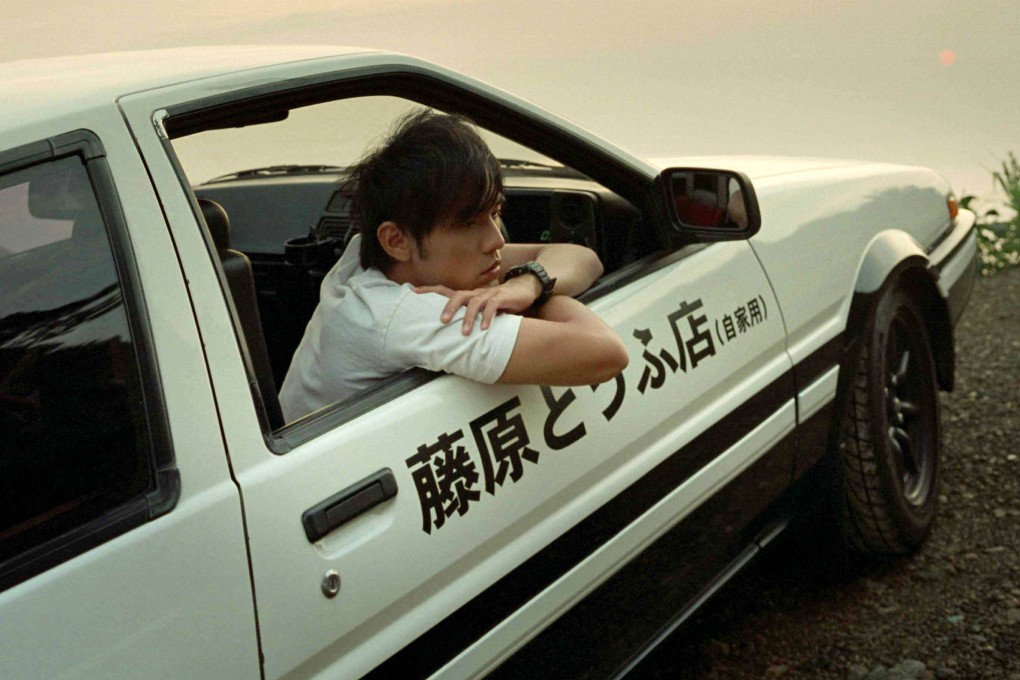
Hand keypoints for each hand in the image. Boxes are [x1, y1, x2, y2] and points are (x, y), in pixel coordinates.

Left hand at [414, 275, 541, 334]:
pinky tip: (484, 328)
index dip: (429, 290)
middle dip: (448, 308)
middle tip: (441, 321)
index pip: (445, 290)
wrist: (522, 289)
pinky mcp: (501, 298)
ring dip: (468, 317)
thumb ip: (468, 317)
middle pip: (457, 296)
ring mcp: (488, 295)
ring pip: (474, 303)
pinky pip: (492, 307)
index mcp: (468, 296)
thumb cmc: (498, 302)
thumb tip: (450, 333)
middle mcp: (475, 294)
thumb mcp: (481, 309)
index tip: (413, 292)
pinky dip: (487, 317)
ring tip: (464, 332)